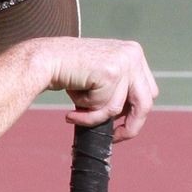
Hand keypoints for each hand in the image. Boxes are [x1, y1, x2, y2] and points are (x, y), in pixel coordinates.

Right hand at [37, 36, 158, 141]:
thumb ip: (118, 88)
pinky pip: (104, 106)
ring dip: (94, 116)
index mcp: (133, 52)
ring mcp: (124, 62)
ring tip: (74, 113)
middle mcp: (133, 53)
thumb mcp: (100, 75)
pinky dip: (86, 110)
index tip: (120, 128)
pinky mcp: (111, 73)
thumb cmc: (66, 70)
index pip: (148, 91)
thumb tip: (128, 118)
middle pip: (145, 102)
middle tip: (112, 138)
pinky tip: (73, 97)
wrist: (43, 59)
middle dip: (130, 126)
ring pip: (118, 108)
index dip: (136, 114)